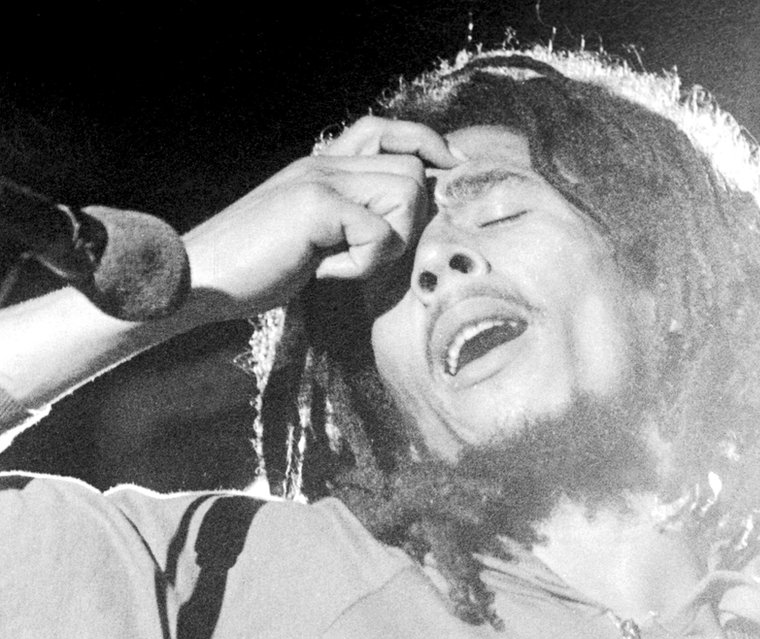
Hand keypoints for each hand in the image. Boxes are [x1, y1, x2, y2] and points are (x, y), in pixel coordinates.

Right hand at [183, 117, 456, 319]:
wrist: (200, 276)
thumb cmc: (251, 269)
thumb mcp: (308, 239)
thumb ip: (346, 223)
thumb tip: (397, 231)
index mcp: (321, 166)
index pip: (387, 131)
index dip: (424, 145)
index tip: (449, 170)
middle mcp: (324, 162)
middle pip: (413, 170)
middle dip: (406, 224)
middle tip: (362, 257)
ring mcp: (320, 178)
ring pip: (407, 193)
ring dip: (387, 244)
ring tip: (340, 263)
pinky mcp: (317, 204)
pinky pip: (378, 233)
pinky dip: (360, 265)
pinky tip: (321, 271)